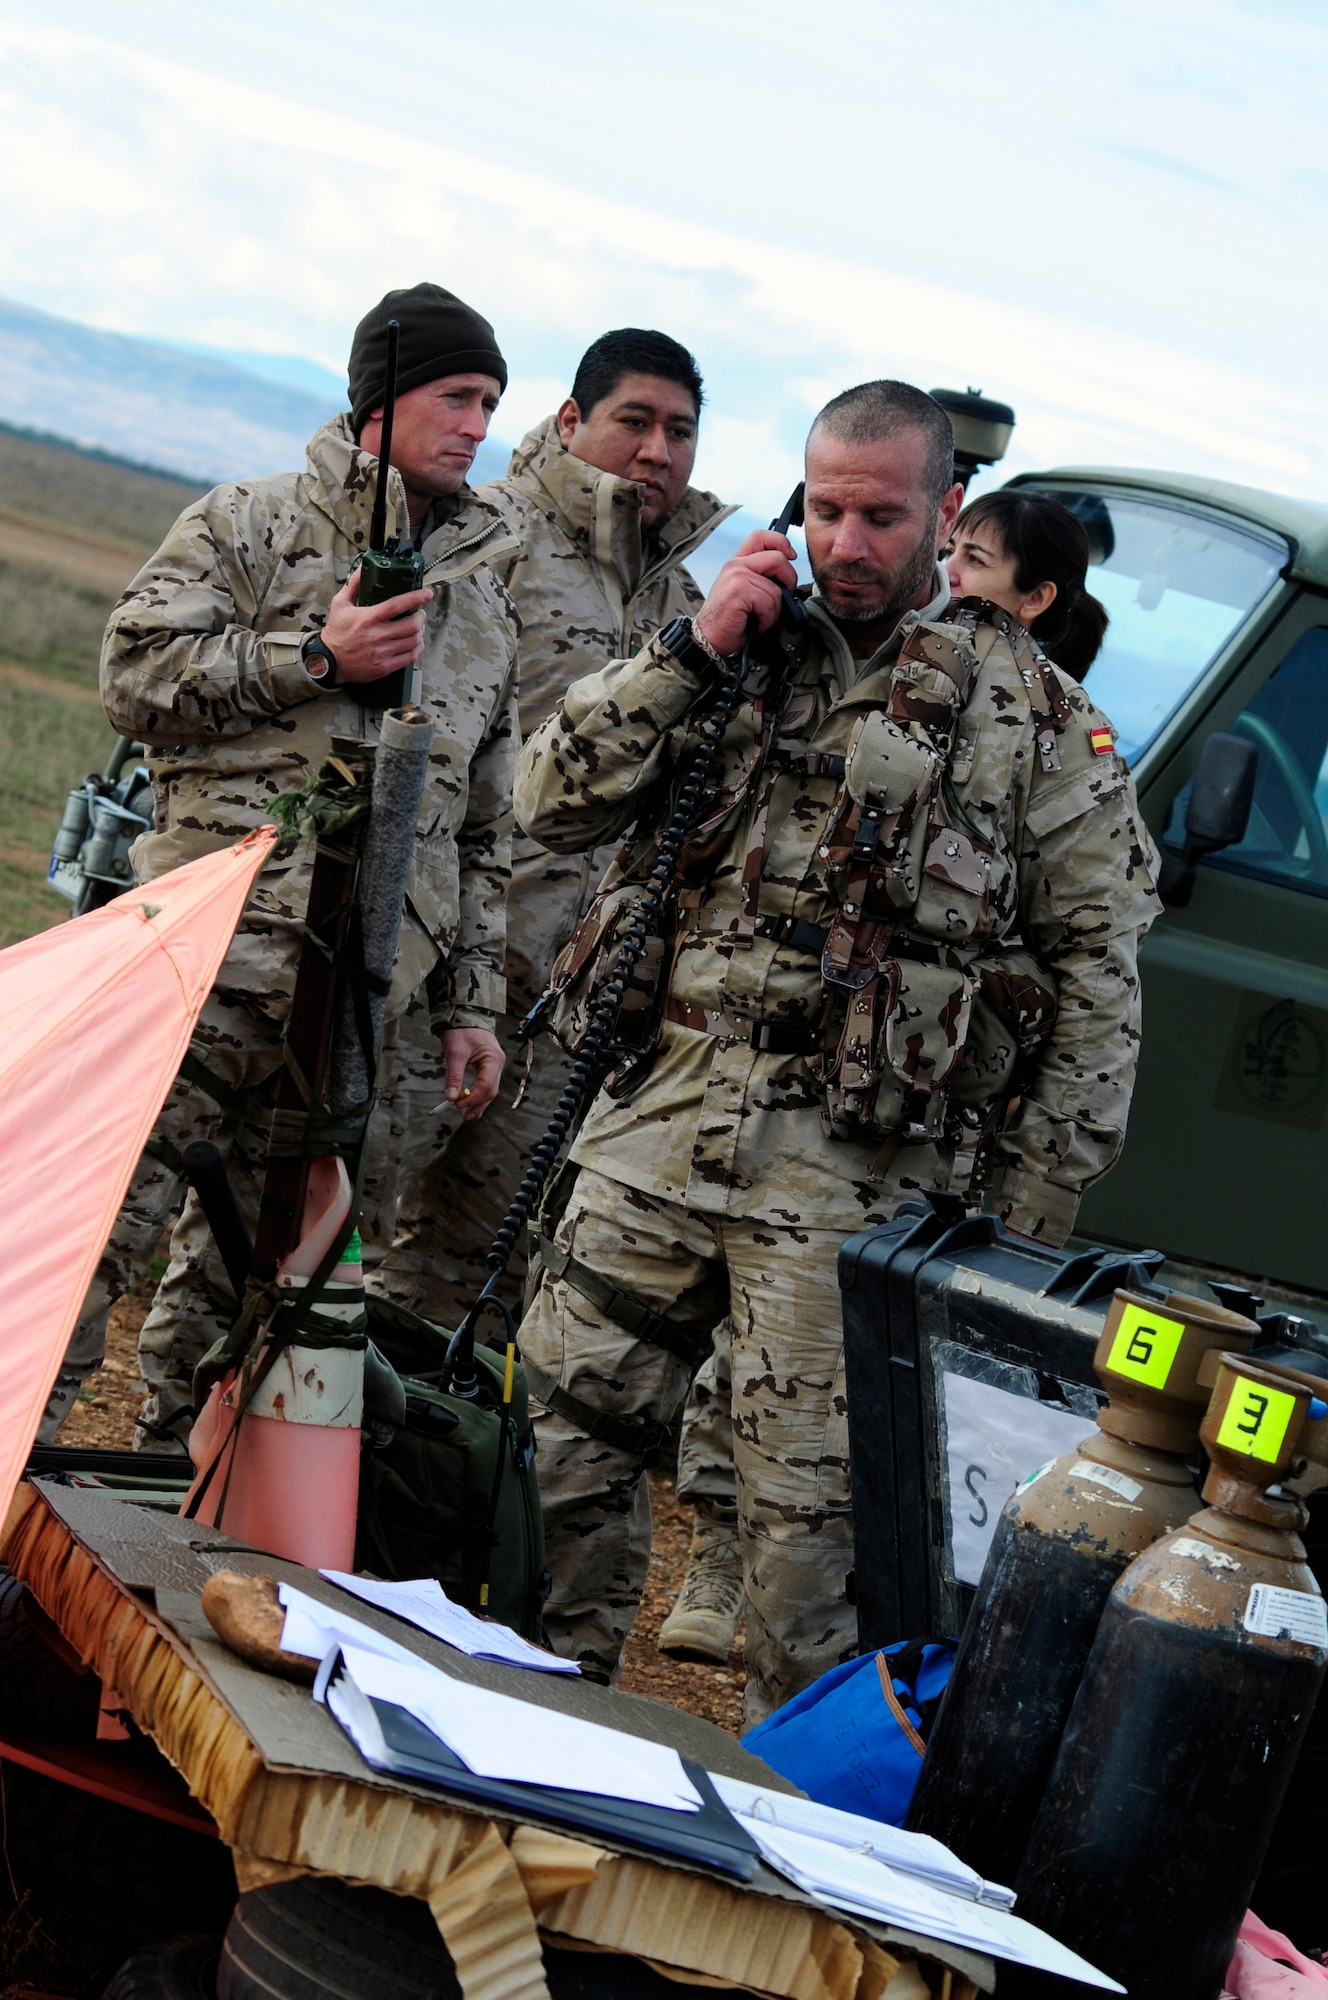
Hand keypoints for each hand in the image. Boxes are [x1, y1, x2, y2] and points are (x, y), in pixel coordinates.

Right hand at [319, 568, 431, 683]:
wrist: (329, 661)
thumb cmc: (336, 633)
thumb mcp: (340, 604)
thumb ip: (353, 584)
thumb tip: (362, 568)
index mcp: (368, 618)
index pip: (397, 605)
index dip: (416, 598)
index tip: (426, 594)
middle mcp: (377, 635)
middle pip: (411, 625)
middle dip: (421, 617)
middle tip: (420, 614)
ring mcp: (382, 652)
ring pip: (413, 641)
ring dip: (420, 632)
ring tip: (417, 628)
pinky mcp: (385, 666)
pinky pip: (410, 657)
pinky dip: (417, 648)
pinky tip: (415, 643)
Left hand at [440, 1027, 504, 1120]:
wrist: (465, 1015)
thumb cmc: (461, 1031)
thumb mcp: (455, 1052)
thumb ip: (454, 1075)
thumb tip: (450, 1097)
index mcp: (493, 1059)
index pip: (486, 1085)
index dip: (473, 1098)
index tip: (457, 1104)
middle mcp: (497, 1064)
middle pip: (491, 1091)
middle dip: (477, 1104)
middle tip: (462, 1115)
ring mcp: (494, 1066)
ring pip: (490, 1090)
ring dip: (478, 1103)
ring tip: (466, 1115)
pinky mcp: (488, 1067)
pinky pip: (486, 1085)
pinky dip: (478, 1095)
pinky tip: (470, 1104)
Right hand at [693, 530, 797, 657]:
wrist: (708, 638)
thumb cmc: (730, 619)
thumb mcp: (746, 592)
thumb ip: (762, 578)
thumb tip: (787, 579)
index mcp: (738, 563)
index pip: (762, 537)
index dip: (782, 543)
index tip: (790, 557)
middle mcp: (736, 565)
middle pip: (778, 559)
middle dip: (788, 581)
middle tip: (780, 599)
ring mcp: (737, 576)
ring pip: (776, 588)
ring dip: (774, 610)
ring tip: (759, 617)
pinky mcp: (738, 591)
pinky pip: (769, 603)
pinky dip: (767, 619)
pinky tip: (755, 623)